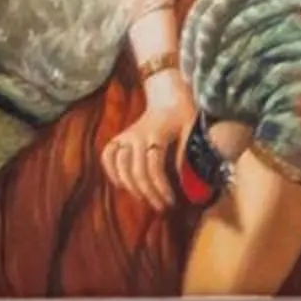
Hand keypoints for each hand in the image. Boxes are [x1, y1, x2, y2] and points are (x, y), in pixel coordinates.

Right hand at [102, 69, 199, 207]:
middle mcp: (137, 136)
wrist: (169, 95)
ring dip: (132, 187)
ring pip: (120, 167)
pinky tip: (122, 185)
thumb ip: (187, 153)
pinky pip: (107, 156)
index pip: (154, 168)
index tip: (171, 202)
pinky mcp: (120, 137)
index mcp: (156, 134)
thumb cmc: (184, 113)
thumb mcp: (192, 130)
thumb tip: (184, 182)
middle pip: (136, 172)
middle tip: (160, 206)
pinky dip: (111, 172)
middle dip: (149, 193)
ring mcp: (126, 136)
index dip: (161, 188)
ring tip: (146, 199)